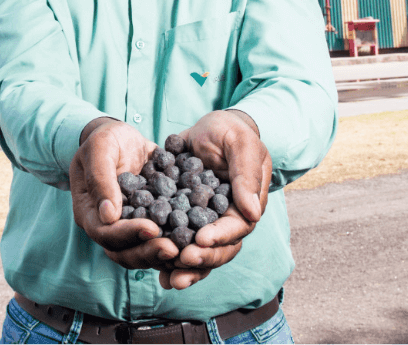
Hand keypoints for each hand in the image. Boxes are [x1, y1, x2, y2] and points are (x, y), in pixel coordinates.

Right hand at [69, 118, 180, 269]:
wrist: (122, 136)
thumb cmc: (105, 139)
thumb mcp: (99, 148)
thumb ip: (101, 178)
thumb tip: (109, 215)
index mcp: (89, 212)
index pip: (106, 233)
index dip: (128, 234)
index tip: (152, 228)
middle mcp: (108, 225)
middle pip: (124, 251)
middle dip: (149, 251)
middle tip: (174, 249)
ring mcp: (129, 225)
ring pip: (143, 249)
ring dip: (163, 252)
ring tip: (185, 248)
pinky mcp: (149, 220)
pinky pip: (160, 235)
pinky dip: (175, 239)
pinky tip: (195, 236)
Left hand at [159, 110, 271, 290]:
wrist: (208, 128)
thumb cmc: (230, 131)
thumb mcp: (240, 143)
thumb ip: (245, 174)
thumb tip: (253, 212)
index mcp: (246, 204)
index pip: (237, 227)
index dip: (220, 236)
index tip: (201, 239)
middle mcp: (227, 218)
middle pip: (219, 248)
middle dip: (201, 258)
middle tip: (181, 261)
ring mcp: (206, 221)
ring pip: (200, 252)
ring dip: (185, 268)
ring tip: (168, 278)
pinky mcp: (184, 217)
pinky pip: (178, 240)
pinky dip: (168, 255)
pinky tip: (154, 267)